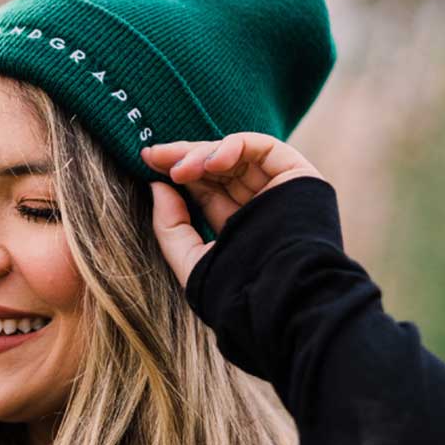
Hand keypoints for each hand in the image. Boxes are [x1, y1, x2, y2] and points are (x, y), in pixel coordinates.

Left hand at [140, 132, 324, 288]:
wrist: (280, 298)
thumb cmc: (236, 290)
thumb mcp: (190, 260)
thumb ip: (170, 226)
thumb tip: (156, 186)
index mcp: (238, 226)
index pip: (205, 190)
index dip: (177, 173)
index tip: (147, 163)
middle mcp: (258, 204)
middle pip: (217, 169)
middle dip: (184, 157)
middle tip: (153, 156)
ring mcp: (278, 188)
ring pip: (236, 154)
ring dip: (202, 154)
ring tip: (178, 169)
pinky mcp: (297, 174)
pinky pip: (262, 147)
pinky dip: (233, 146)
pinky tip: (210, 162)